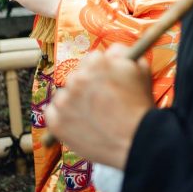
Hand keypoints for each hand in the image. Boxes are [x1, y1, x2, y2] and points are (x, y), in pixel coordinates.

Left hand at [46, 45, 153, 168]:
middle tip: (101, 100)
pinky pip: (51, 112)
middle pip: (77, 75)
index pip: (93, 59)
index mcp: (97, 63)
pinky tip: (78, 122)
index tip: (106, 81)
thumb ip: (123, 53)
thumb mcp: (141, 70)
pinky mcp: (57, 123)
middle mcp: (77, 79)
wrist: (136, 140)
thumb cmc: (140, 106)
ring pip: (63, 94)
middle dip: (87, 85)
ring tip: (93, 115)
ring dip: (73, 100)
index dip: (102, 70)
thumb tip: (111, 50)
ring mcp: (65, 101)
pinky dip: (61, 116)